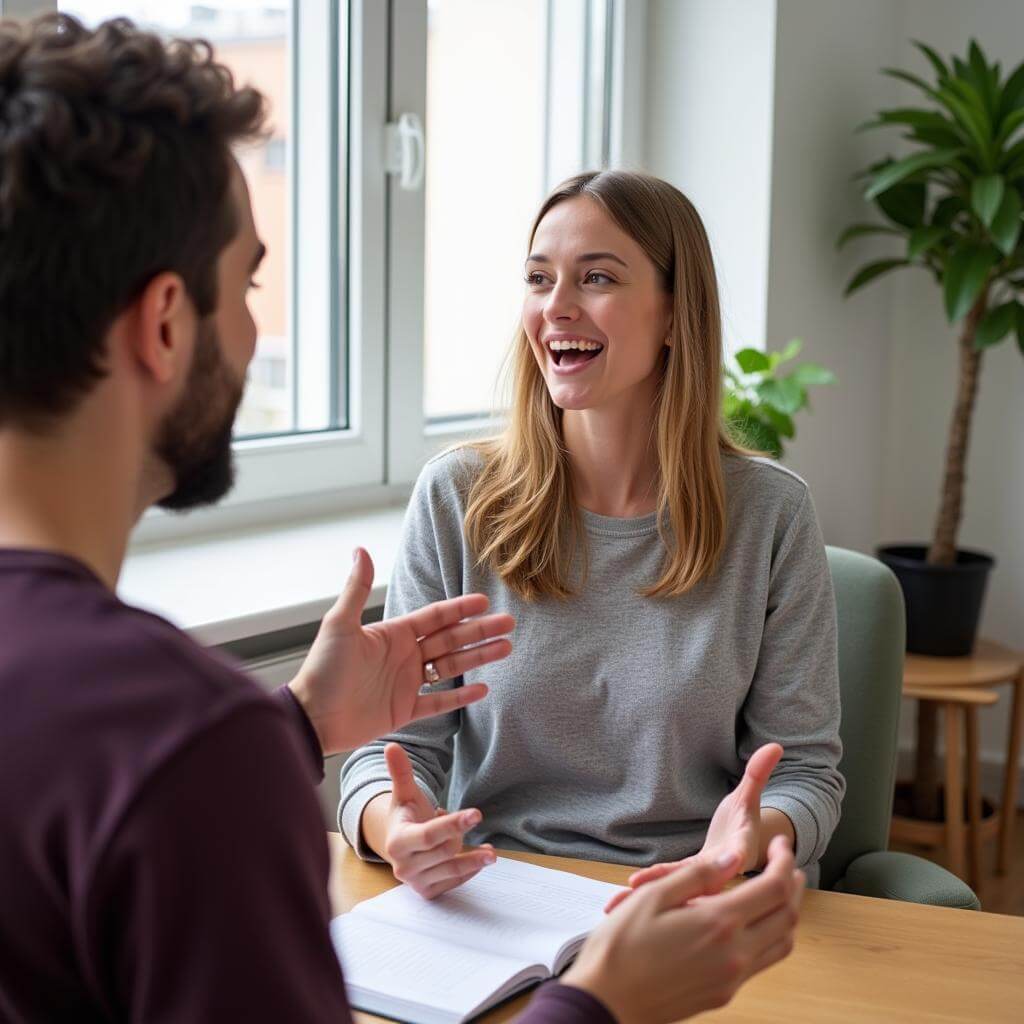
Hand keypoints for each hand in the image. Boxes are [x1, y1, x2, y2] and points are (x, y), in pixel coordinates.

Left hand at [288, 548, 514, 754]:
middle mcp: (404, 656)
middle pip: (450, 639)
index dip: (460, 609)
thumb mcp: (340, 625)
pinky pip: (439, 702)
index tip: (485, 602)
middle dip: (480, 631)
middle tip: (509, 624)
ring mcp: (406, 683)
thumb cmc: (323, 669)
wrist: (312, 717)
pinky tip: (483, 689)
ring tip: (505, 649)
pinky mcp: (405, 711)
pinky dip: (460, 696)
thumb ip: (356, 589)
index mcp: (393, 634)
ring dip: (478, 658)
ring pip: (451, 667)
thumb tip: (361, 549)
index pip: (435, 617)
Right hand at [375, 743, 495, 898]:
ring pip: (453, 869)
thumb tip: (391, 745)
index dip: (453, 824)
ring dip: (474, 858)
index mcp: (397, 841)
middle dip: (460, 834)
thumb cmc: (407, 815)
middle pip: (445, 850)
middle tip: (468, 819)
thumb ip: (401, 771)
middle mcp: (403, 866)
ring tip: (490, 851)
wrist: (401, 844)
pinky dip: (471, 870)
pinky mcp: (428, 892)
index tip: (477, 814)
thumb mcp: (404, 793)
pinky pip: (455, 882)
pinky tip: (480, 859)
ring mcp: (415, 882)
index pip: (428, 835)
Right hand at [563, 836, 803, 1023]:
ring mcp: (731, 978)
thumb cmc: (621, 946)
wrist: (606, 1001)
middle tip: (785, 861)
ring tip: (777, 889)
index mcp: (719, 923)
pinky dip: (770, 936)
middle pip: (787, 916)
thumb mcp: (652, 896)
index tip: (778, 842)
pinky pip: (762, 963)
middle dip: (792, 884)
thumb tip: (733, 858)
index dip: (782, 860)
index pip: (774, 888)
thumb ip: (698, 875)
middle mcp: (735, 954)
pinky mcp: (723, 994)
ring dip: (787, 913)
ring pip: (782, 944)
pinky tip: (752, 922)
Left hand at [604, 743, 783, 913]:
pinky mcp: (686, 880)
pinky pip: (666, 885)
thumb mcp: (748, 798)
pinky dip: (648, 889)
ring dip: (650, 892)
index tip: (723, 862)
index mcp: (739, 850)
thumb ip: (757, 774)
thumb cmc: (743, 822)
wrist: (739, 848)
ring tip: (622, 895)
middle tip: (642, 886)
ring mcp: (700, 880)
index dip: (729, 858)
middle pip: (699, 880)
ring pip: (676, 889)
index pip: (736, 854)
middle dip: (673, 882)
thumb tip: (774, 745)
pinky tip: (624, 893)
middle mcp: (720, 870)